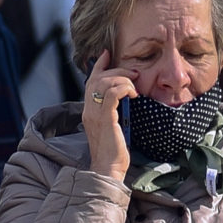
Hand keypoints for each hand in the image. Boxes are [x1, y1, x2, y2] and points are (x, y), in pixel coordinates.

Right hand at [83, 50, 136, 179]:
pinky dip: (124, 88)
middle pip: (97, 78)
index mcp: (89, 111)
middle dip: (117, 70)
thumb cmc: (114, 153)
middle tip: (134, 74)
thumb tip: (125, 97)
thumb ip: (114, 111)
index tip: (107, 54)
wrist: (108, 169)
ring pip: (104, 82)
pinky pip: (112, 93)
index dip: (98, 65)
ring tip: (135, 86)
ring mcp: (94, 114)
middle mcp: (88, 110)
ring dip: (123, 79)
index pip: (90, 81)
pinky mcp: (105, 118)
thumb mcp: (113, 126)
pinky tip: (134, 94)